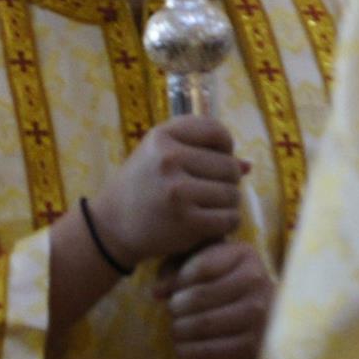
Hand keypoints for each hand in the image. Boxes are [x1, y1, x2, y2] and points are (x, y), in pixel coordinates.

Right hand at [87, 115, 248, 266]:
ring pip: (232, 194)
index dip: (225, 147)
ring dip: (227, 204)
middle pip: (230, 166)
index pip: (217, 132)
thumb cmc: (141, 186)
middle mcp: (169, 159)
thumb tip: (248, 165)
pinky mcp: (186, 221)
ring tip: (209, 207)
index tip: (214, 159)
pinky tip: (212, 223)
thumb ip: (201, 152)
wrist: (110, 226)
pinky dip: (227, 223)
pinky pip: (229, 218)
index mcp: (162, 136)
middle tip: (210, 190)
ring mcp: (177, 191)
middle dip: (227, 180)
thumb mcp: (159, 155)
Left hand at [153, 240, 273, 358]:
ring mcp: (259, 316)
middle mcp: (257, 282)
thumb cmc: (223, 284)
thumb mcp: (203, 265)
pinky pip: (208, 351)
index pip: (200, 267)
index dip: (178, 281)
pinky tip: (182, 347)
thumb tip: (156, 292)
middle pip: (198, 296)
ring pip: (201, 324)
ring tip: (177, 328)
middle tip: (174, 312)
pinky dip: (186, 351)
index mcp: (245, 255)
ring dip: (179, 329)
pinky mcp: (252, 347)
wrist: (261, 317)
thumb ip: (176, 270)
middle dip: (176, 307)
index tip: (174, 290)